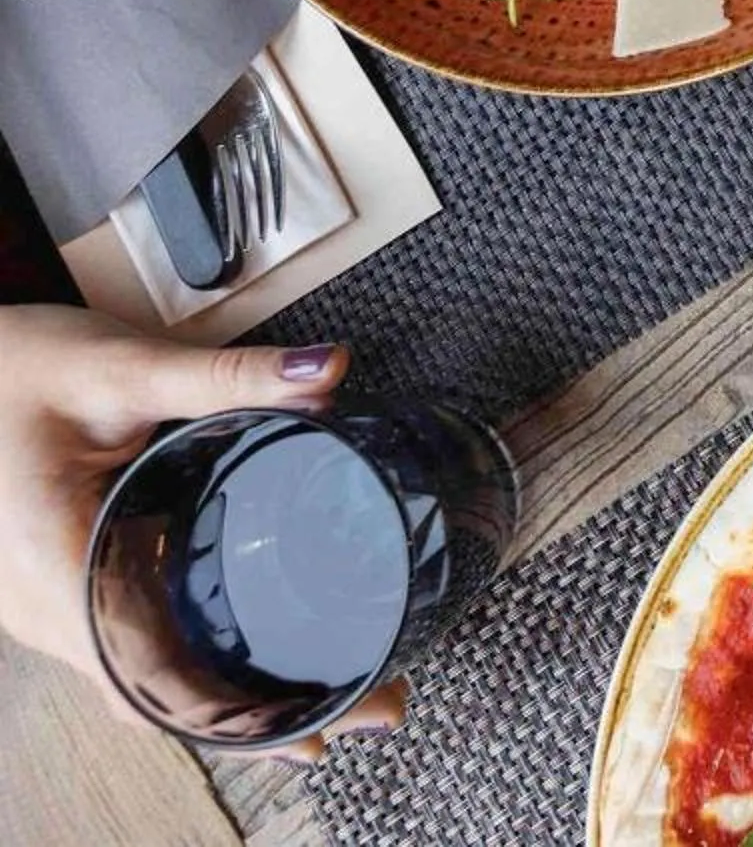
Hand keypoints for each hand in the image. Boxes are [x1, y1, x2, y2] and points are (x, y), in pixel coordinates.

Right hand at [0, 308, 400, 757]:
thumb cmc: (15, 371)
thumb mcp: (122, 368)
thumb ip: (228, 378)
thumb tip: (327, 374)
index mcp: (53, 572)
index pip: (149, 681)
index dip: (235, 717)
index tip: (321, 728)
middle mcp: (47, 610)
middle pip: (160, 695)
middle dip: (263, 714)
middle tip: (372, 704)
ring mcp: (54, 607)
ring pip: (147, 680)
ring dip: (237, 695)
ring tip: (341, 690)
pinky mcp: (70, 588)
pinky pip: (137, 646)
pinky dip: (201, 666)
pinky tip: (265, 660)